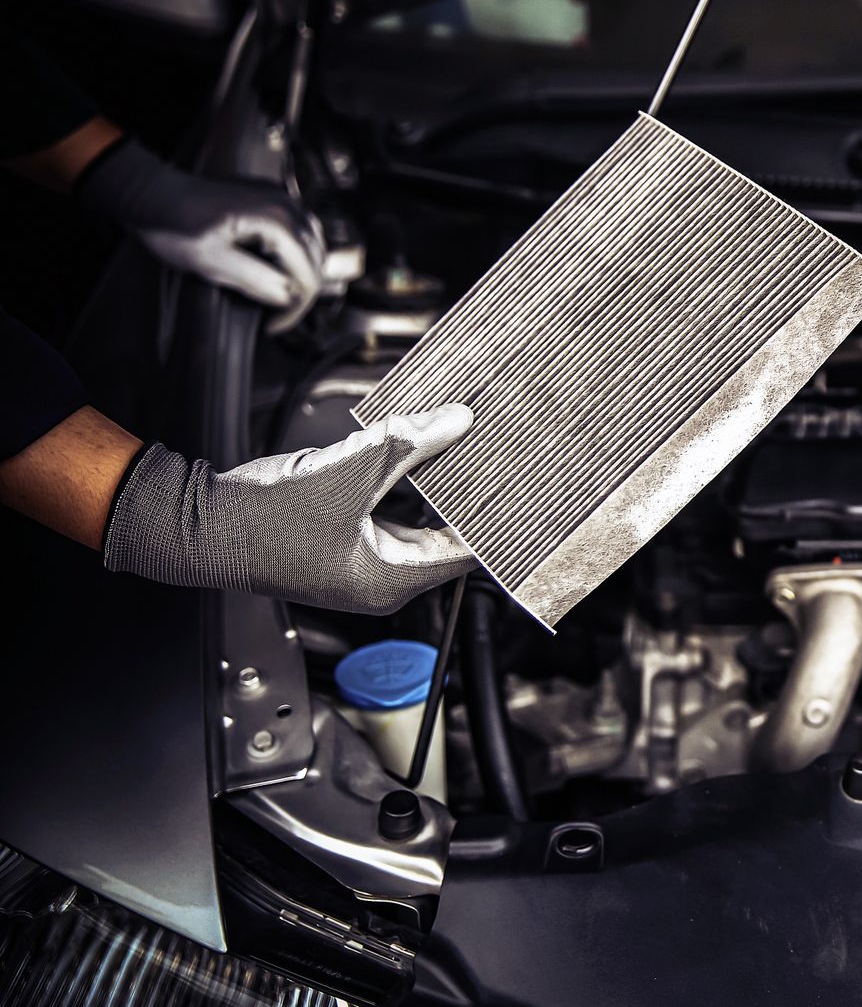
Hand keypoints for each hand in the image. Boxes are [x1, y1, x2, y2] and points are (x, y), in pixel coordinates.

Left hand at [76, 139, 324, 332]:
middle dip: (302, 291)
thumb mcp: (210, 262)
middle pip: (316, 258)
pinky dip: (298, 252)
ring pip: (313, 243)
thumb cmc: (173, 224)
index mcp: (275, 220)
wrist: (150, 192)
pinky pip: (300, 228)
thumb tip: (288, 297)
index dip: (296, 307)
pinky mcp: (270, 196)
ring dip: (303, 272)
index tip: (274, 325)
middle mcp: (286, 204)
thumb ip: (255, 280)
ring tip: (283, 295)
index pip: (307, 273)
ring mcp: (279, 196)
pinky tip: (281, 267)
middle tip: (279, 316)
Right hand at [102, 404, 475, 613]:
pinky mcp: (341, 552)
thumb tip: (457, 421)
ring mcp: (359, 571)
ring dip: (433, 493)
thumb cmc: (264, 516)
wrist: (198, 525)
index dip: (495, 519)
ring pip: (416, 528)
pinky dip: (402, 494)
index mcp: (391, 579)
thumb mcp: (350, 469)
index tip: (518, 489)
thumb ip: (410, 443)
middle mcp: (380, 585)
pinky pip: (388, 523)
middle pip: (445, 540)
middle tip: (494, 462)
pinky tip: (412, 461)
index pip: (468, 553)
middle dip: (467, 499)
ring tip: (457, 454)